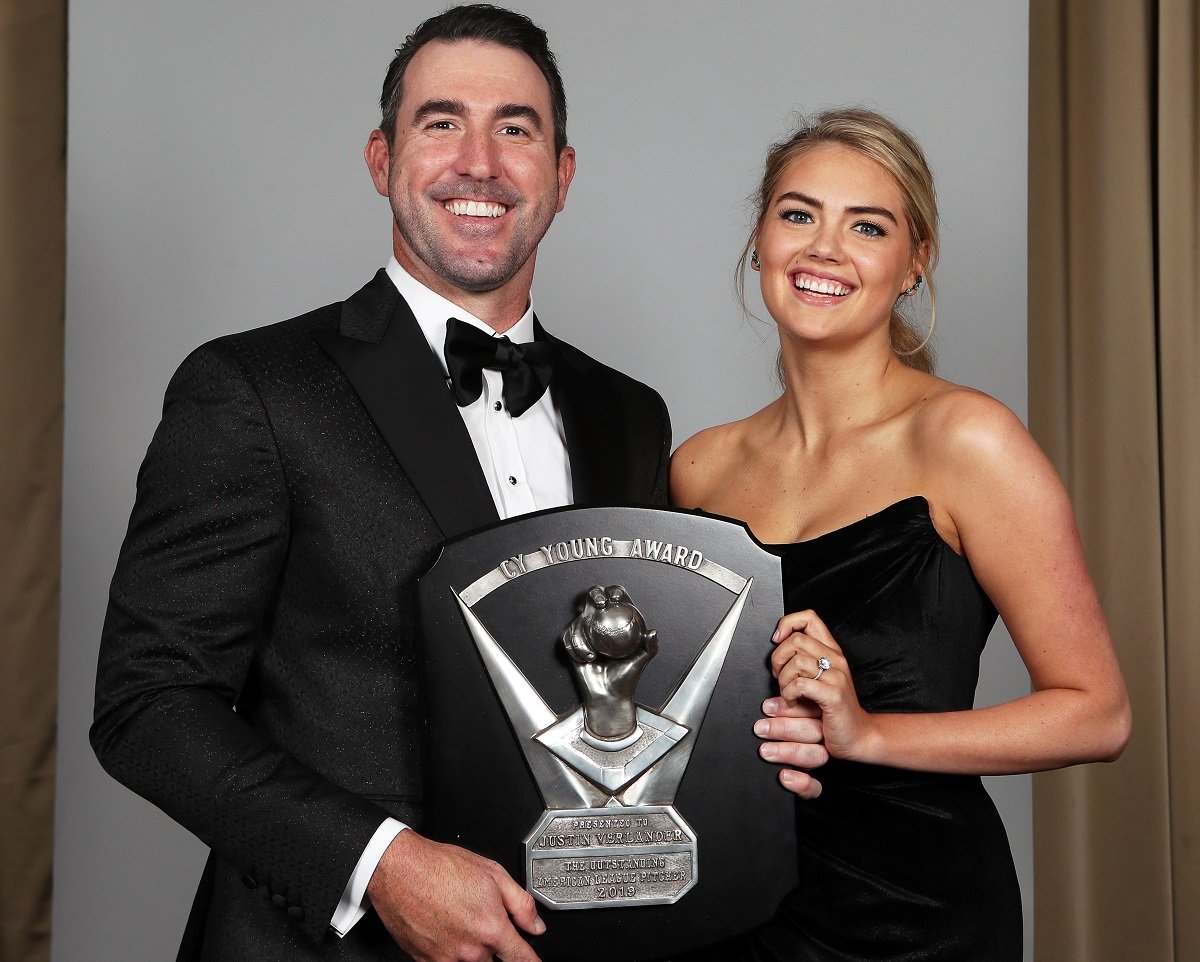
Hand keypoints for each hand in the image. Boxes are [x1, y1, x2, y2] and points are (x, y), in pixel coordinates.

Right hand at [366, 830, 544, 961]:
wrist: (400, 870)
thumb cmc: (440, 867)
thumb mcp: (493, 874)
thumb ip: (521, 904)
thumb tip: (536, 926)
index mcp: (491, 929)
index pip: (522, 959)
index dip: (531, 961)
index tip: (533, 961)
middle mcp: (470, 951)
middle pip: (495, 961)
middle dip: (495, 946)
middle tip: (480, 920)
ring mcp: (447, 959)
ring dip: (472, 949)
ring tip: (460, 920)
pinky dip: (450, 951)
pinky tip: (445, 928)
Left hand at [754, 697, 826, 797]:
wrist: (779, 777)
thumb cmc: (771, 734)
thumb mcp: (783, 709)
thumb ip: (788, 707)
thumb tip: (771, 703)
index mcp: (817, 720)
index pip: (811, 711)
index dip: (788, 708)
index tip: (767, 708)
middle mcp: (822, 740)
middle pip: (814, 731)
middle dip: (784, 729)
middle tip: (761, 729)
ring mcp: (820, 762)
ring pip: (816, 755)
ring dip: (790, 752)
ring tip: (765, 750)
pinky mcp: (816, 785)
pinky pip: (816, 787)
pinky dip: (802, 783)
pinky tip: (785, 777)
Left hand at [770, 609, 874, 766]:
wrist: (856, 735)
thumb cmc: (834, 708)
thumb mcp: (818, 677)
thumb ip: (803, 658)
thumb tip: (776, 646)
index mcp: (830, 650)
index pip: (809, 618)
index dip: (788, 623)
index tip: (777, 639)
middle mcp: (835, 659)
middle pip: (797, 639)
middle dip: (779, 658)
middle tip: (779, 676)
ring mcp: (836, 676)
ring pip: (796, 661)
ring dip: (783, 679)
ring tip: (787, 692)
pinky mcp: (833, 695)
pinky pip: (800, 684)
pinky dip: (788, 693)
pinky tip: (792, 701)